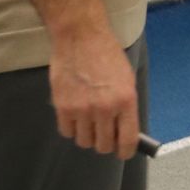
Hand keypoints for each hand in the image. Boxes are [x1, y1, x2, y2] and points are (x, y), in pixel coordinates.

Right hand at [49, 31, 138, 158]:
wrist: (80, 37)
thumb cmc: (107, 54)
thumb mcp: (126, 78)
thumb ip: (126, 106)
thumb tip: (124, 131)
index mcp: (126, 101)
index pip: (127, 140)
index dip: (125, 151)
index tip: (122, 152)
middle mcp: (105, 109)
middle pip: (103, 145)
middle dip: (105, 142)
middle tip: (104, 132)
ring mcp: (82, 109)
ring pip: (84, 141)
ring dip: (87, 135)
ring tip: (88, 120)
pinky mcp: (62, 107)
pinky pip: (67, 132)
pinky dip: (71, 128)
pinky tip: (75, 115)